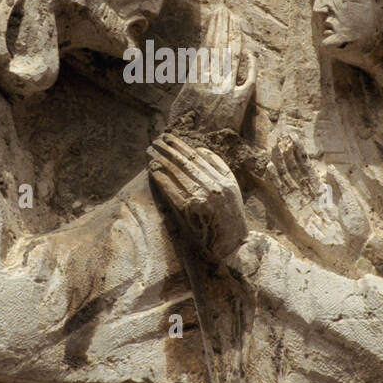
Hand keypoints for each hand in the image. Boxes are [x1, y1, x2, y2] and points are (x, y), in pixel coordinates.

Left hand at [147, 133, 248, 260]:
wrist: (232, 245)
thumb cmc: (230, 215)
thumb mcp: (231, 188)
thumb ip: (218, 167)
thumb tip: (198, 150)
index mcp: (224, 180)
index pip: (197, 157)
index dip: (180, 146)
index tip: (168, 137)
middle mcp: (214, 187)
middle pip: (186, 163)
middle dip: (168, 150)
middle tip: (155, 141)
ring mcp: (202, 199)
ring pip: (178, 175)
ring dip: (162, 161)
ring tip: (150, 153)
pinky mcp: (190, 211)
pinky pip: (172, 191)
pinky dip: (162, 179)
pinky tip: (153, 171)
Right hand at [168, 5, 255, 132]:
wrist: (198, 152)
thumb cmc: (182, 132)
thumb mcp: (178, 105)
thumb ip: (188, 84)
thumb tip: (196, 66)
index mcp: (195, 81)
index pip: (206, 46)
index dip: (212, 29)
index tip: (216, 14)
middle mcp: (213, 82)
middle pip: (221, 46)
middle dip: (224, 26)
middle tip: (226, 10)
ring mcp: (228, 91)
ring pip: (233, 58)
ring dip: (235, 37)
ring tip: (235, 21)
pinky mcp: (240, 103)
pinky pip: (248, 79)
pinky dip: (249, 65)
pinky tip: (249, 52)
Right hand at [259, 133, 349, 255]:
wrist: (356, 245)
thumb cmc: (356, 223)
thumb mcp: (349, 197)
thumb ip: (338, 181)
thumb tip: (328, 167)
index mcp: (323, 192)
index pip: (307, 169)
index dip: (300, 155)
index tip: (293, 140)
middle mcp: (310, 196)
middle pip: (295, 172)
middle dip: (288, 156)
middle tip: (280, 138)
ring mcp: (303, 204)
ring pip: (288, 179)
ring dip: (280, 163)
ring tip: (275, 147)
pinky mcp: (297, 214)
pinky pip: (285, 194)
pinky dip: (277, 180)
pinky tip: (271, 167)